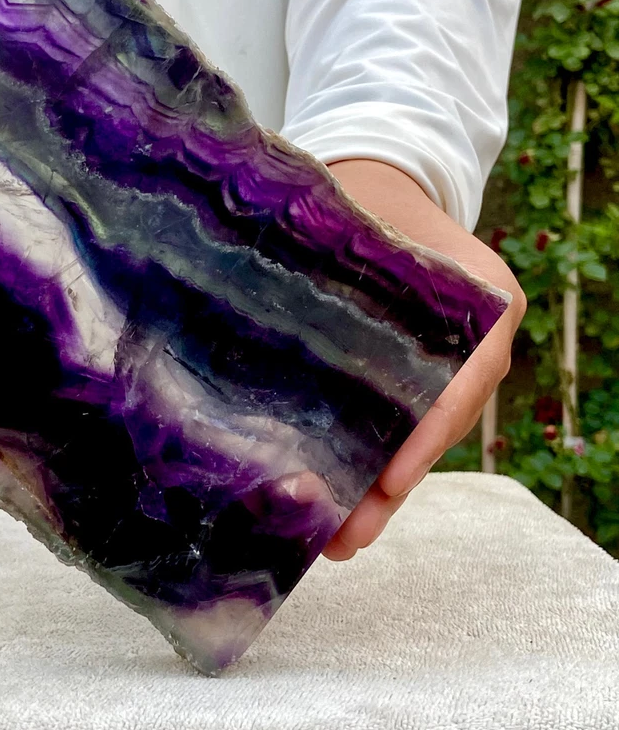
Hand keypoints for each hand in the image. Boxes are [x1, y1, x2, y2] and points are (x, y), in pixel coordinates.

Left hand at [321, 159, 525, 559]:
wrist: (381, 189)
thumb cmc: (369, 197)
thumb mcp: (361, 210)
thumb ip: (336, 248)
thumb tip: (247, 281)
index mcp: (481, 304)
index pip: (464, 378)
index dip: (427, 434)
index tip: (390, 480)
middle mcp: (472, 348)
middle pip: (437, 428)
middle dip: (392, 487)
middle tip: (348, 537)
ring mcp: (441, 371)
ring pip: (414, 440)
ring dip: (375, 490)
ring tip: (330, 539)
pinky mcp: (405, 383)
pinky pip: (395, 429)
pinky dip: (365, 464)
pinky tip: (326, 500)